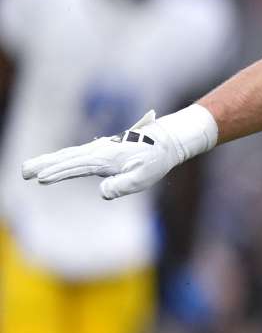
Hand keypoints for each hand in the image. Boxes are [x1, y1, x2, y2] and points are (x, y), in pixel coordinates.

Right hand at [22, 105, 216, 199]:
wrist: (168, 140)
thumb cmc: (156, 160)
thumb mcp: (144, 177)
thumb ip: (123, 186)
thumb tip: (102, 192)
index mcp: (106, 158)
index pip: (77, 167)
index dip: (59, 173)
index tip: (40, 179)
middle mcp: (99, 151)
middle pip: (66, 158)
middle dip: (44, 165)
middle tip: (23, 172)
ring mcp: (99, 149)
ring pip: (68, 155)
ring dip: (48, 161)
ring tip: (28, 168)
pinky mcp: (102, 151)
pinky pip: (76, 155)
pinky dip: (60, 159)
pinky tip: (51, 163)